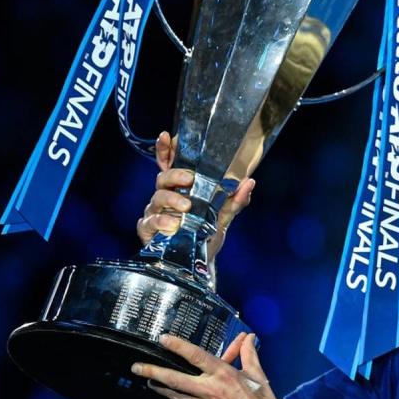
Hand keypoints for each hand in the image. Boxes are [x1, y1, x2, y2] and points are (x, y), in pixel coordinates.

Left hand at [133, 333, 286, 398]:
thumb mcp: (258, 376)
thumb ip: (249, 355)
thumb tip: (248, 338)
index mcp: (224, 375)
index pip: (196, 356)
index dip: (178, 346)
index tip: (163, 339)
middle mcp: (211, 390)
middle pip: (175, 379)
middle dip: (153, 371)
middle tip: (136, 366)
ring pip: (177, 396)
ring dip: (161, 388)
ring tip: (148, 381)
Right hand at [136, 131, 255, 262]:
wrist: (201, 263)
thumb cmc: (207, 234)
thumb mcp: (224, 216)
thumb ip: (236, 200)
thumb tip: (249, 182)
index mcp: (180, 189)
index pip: (169, 165)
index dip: (164, 150)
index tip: (165, 135)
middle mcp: (165, 197)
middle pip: (162, 178)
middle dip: (175, 175)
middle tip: (189, 179)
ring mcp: (155, 212)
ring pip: (156, 198)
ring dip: (171, 200)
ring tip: (186, 208)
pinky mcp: (149, 230)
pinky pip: (150, 221)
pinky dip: (161, 221)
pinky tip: (172, 224)